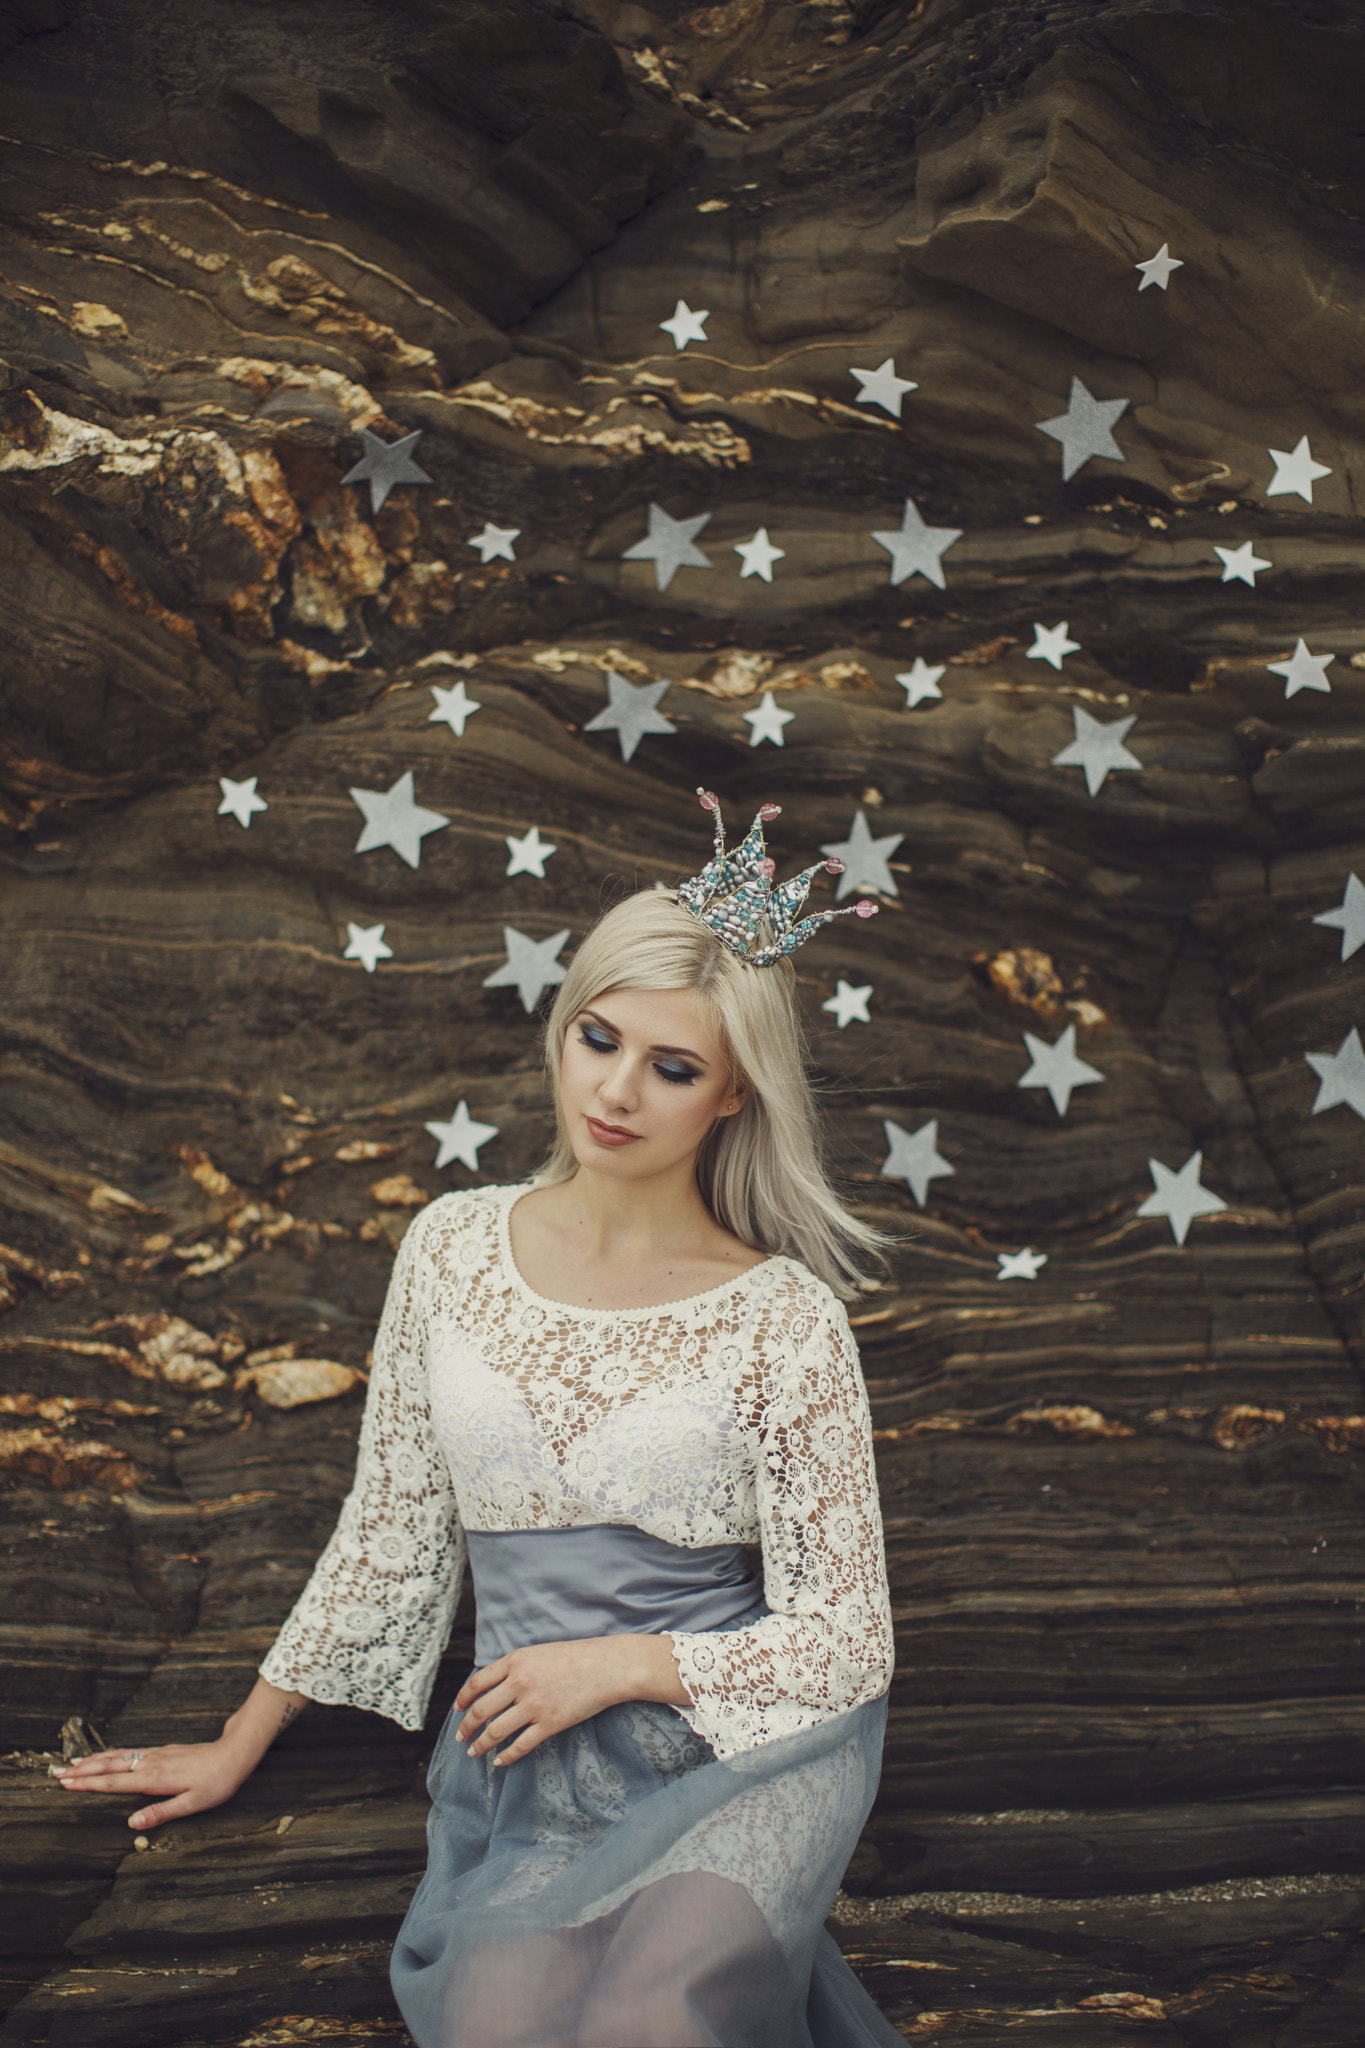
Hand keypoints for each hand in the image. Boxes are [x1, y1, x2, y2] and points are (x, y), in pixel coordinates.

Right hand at [50, 1738, 252, 1830]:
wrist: (234, 1753)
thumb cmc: (216, 1782)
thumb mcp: (191, 1804)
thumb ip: (161, 1813)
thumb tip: (131, 1824)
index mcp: (153, 1779)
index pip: (113, 1782)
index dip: (88, 1784)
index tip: (66, 1783)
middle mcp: (149, 1764)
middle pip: (109, 1766)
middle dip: (82, 1770)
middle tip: (56, 1773)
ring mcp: (155, 1755)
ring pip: (118, 1756)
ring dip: (93, 1760)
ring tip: (73, 1764)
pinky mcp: (162, 1751)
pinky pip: (129, 1752)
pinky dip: (111, 1754)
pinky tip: (107, 1757)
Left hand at [455, 1633, 687, 1767]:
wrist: (607, 1666)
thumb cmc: (576, 1657)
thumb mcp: (539, 1653)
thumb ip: (515, 1667)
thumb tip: (493, 1687)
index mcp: (516, 1661)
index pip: (477, 1682)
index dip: (463, 1699)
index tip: (457, 1709)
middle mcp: (520, 1683)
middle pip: (481, 1710)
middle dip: (466, 1726)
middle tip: (460, 1736)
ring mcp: (534, 1705)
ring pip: (496, 1731)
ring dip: (480, 1744)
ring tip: (473, 1752)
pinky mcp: (550, 1724)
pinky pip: (520, 1745)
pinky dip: (506, 1757)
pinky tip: (499, 1762)